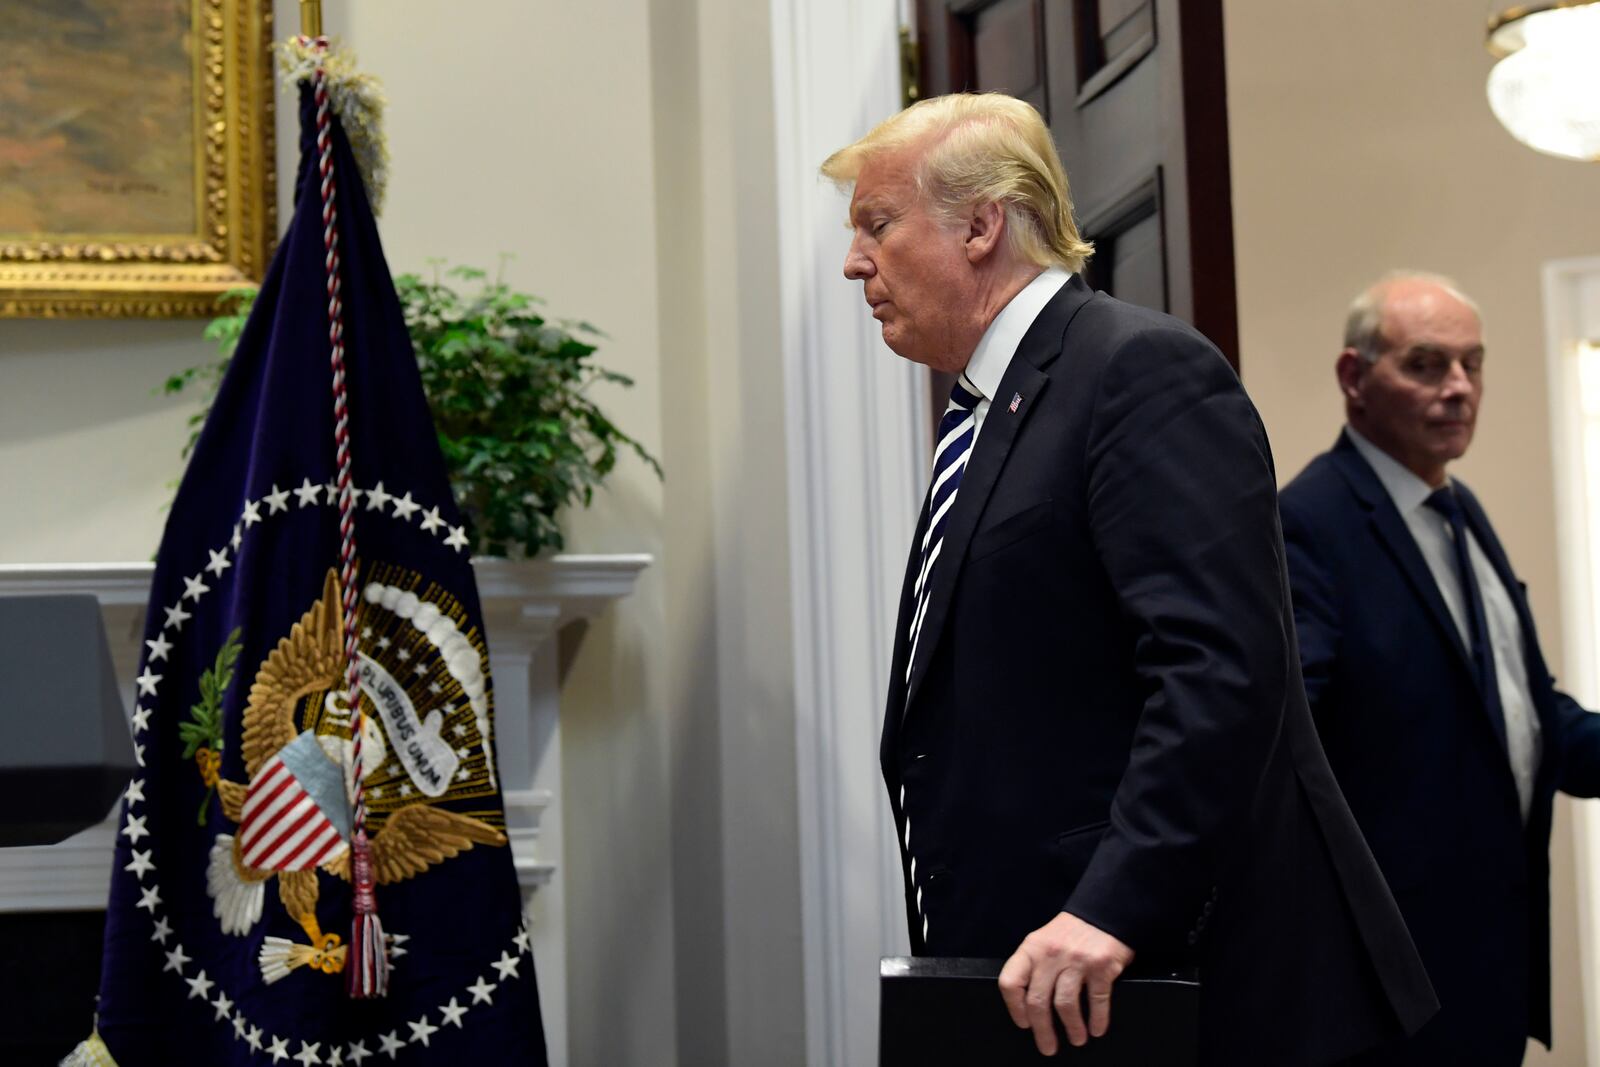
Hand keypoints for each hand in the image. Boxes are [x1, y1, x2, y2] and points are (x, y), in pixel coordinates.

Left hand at [997, 911, 1134, 1055]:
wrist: (1103, 911)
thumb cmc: (1069, 933)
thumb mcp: (1042, 942)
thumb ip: (1033, 967)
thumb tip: (1028, 1006)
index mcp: (1031, 949)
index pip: (1011, 982)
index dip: (1014, 1008)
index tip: (1023, 1024)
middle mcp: (1050, 954)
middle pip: (1038, 1001)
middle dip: (1042, 1030)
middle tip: (1048, 1047)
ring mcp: (1077, 960)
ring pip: (1065, 1004)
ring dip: (1071, 1028)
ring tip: (1076, 1039)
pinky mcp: (1101, 966)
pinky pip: (1097, 1000)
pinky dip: (1097, 1020)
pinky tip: (1096, 1029)